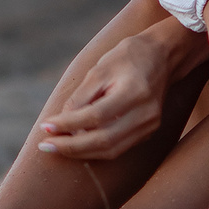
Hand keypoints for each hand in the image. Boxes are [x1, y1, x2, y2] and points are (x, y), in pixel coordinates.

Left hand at [34, 32, 175, 160]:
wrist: (163, 56)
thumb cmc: (128, 56)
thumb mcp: (100, 68)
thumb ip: (81, 96)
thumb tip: (61, 122)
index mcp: (134, 91)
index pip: (96, 116)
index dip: (68, 124)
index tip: (45, 127)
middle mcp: (146, 113)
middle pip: (104, 140)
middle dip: (71, 146)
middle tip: (45, 145)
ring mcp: (150, 126)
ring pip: (111, 151)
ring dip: (80, 152)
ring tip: (56, 147)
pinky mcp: (148, 133)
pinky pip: (118, 149)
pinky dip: (95, 150)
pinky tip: (77, 144)